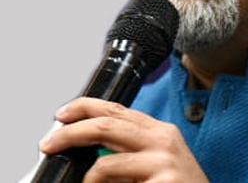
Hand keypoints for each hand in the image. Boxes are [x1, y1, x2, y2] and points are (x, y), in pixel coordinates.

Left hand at [39, 97, 209, 182]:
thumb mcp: (160, 162)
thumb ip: (131, 152)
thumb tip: (93, 151)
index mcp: (160, 131)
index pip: (118, 110)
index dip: (86, 107)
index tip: (63, 113)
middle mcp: (163, 139)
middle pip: (108, 125)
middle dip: (72, 131)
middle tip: (48, 142)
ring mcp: (163, 162)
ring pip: (104, 163)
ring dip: (83, 177)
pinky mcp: (163, 182)